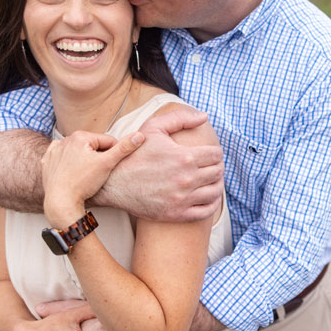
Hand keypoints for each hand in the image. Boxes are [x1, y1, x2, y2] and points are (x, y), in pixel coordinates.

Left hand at [41, 130, 144, 226]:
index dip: (113, 154)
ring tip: (84, 175)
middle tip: (97, 173)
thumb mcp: (107, 164)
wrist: (61, 202)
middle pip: (92, 146)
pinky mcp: (47, 161)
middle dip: (98, 157)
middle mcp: (65, 139)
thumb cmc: (83, 182)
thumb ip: (124, 148)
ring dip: (84, 160)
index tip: (109, 167)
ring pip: (78, 152)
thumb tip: (140, 135)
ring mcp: (54, 150)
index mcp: (80, 136)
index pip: (107, 141)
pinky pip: (63, 158)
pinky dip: (69, 164)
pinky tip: (72, 172)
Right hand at [97, 108, 223, 221]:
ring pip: (215, 192)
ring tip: (211, 180)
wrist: (112, 183)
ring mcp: (182, 198)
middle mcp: (186, 179)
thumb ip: (180, 118)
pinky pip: (206, 211)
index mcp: (184, 157)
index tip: (210, 153)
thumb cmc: (133, 154)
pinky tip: (208, 196)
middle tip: (210, 166)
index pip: (216, 155)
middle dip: (216, 166)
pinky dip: (212, 203)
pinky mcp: (176, 214)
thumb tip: (204, 116)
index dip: (215, 152)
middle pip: (217, 172)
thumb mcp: (153, 128)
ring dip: (217, 184)